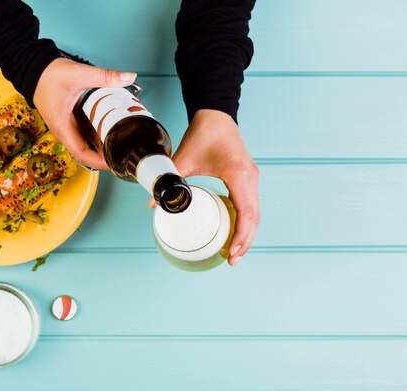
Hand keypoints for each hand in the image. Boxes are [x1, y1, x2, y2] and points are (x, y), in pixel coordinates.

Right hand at [33, 58, 136, 168]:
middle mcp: (63, 131)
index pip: (82, 154)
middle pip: (86, 152)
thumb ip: (104, 76)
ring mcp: (66, 127)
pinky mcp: (69, 121)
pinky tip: (109, 129)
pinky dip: (96, 134)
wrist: (33, 69)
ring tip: (120, 142)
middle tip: (124, 151)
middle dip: (104, 155)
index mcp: (62, 127)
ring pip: (85, 143)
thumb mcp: (78, 74)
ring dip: (101, 146)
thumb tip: (128, 77)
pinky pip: (84, 133)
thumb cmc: (47, 75)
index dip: (99, 162)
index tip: (115, 162)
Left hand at [172, 109, 259, 266]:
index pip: (246, 213)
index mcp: (238, 175)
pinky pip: (251, 205)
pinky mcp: (248, 178)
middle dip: (245, 242)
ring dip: (247, 234)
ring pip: (255, 213)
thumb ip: (168, 180)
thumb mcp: (184, 158)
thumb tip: (151, 204)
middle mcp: (250, 178)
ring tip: (234, 252)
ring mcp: (251, 178)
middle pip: (254, 218)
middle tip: (232, 261)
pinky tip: (235, 233)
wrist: (216, 114)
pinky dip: (246, 222)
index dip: (241, 236)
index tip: (232, 252)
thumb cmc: (204, 133)